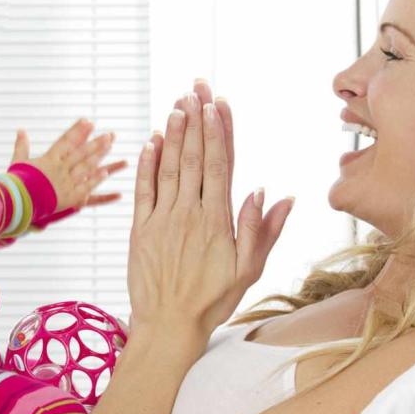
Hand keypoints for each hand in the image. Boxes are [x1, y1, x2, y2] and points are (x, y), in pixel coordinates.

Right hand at [12, 120, 128, 212]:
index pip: (66, 141)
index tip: (87, 121)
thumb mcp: (18, 162)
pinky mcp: (69, 197)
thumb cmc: (16, 183)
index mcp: (49, 159)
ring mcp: (66, 182)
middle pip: (81, 152)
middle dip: (96, 142)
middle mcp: (60, 168)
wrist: (17, 204)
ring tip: (110, 147)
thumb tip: (21, 130)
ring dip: (99, 156)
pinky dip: (95, 179)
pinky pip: (85, 186)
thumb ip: (22, 146)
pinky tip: (105, 172)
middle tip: (109, 134)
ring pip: (86, 166)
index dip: (77, 130)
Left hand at [127, 80, 293, 337]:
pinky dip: (147, 164)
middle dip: (197, 119)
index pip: (221, 165)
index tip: (220, 103)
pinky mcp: (140, 229)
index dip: (220, 131)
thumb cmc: (213, 301)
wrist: (168, 326)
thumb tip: (274, 193)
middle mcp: (189, 214)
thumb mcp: (249, 270)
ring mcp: (162, 220)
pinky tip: (151, 141)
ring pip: (169, 167)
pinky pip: (143, 190)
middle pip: (195, 157)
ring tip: (178, 104)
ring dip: (174, 134)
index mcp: (218, 221)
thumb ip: (261, 230)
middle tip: (198, 87)